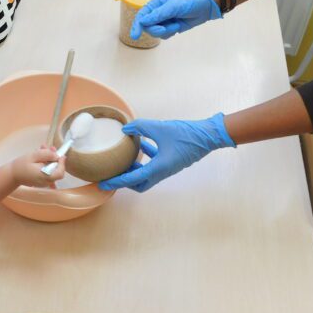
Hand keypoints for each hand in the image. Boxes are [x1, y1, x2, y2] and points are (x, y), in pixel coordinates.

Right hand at [11, 146, 64, 186]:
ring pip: (52, 169)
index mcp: (45, 176)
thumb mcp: (33, 156)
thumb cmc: (21, 165)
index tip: (60, 155)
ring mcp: (44, 182)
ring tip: (42, 148)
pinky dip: (46, 164)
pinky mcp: (41, 180)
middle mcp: (46, 181)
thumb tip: (56, 155)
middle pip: (56, 169)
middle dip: (54, 157)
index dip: (62, 163)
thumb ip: (46, 154)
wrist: (12, 175)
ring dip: (49, 158)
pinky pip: (47, 171)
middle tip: (48, 147)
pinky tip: (41, 157)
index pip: (60, 172)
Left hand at [99, 113, 234, 191]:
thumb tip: (125, 128)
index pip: (132, 180)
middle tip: (114, 172)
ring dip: (135, 168)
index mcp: (158, 169)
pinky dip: (146, 157)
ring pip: (147, 174)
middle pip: (139, 183)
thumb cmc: (186, 134)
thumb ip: (140, 127)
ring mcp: (168, 167)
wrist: (208, 135)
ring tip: (124, 157)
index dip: (116, 182)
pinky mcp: (172, 160)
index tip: (103, 184)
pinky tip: (143, 144)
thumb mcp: (159, 127)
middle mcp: (162, 172)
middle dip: (126, 180)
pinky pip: (155, 163)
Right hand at [130, 0, 220, 40]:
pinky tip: (177, 27)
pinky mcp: (169, 28)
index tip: (135, 36)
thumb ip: (158, 14)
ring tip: (176, 25)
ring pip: (155, 33)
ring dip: (166, 31)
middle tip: (165, 28)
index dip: (137, 26)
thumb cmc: (189, 2)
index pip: (141, 16)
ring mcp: (162, 21)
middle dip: (156, 29)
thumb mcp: (173, 6)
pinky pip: (164, 36)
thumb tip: (143, 21)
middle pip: (147, 27)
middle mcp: (156, 13)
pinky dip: (170, 33)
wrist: (205, 8)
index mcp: (155, 4)